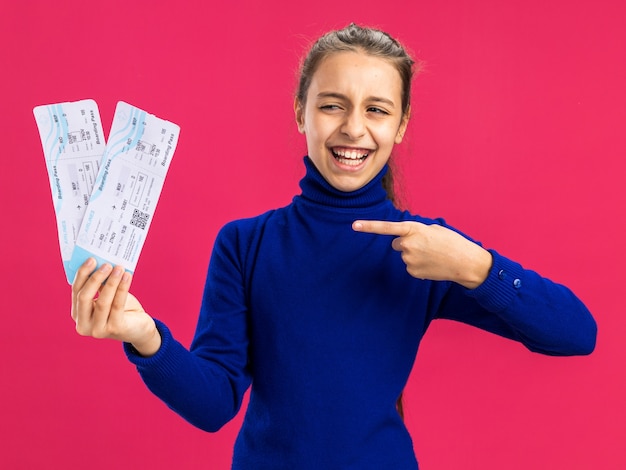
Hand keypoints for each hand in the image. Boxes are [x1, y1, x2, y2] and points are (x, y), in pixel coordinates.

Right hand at [71, 258, 160, 355]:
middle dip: (95, 278)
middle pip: (84, 297)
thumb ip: (100, 285)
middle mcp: (83, 325)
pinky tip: (127, 276)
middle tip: (106, 264)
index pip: (76, 291)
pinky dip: (123, 288)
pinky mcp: (115, 329)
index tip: (91, 259)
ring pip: (102, 302)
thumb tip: (100, 263)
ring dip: (111, 282)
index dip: (82, 275)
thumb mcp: (107, 296)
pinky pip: (117, 305)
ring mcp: (98, 330)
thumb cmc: (121, 309)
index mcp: (77, 314)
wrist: (138, 328)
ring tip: (119, 268)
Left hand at [352, 220, 491, 288]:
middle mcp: (408, 244)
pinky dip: (419, 265)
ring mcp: (409, 259)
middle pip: (396, 244)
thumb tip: (403, 241)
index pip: (386, 227)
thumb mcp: (433, 229)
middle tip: (425, 245)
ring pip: (404, 255)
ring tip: (432, 255)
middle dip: (407, 243)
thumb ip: (415, 231)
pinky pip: (410, 266)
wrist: (464, 262)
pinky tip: (432, 264)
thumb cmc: (451, 242)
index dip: (369, 226)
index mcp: (413, 229)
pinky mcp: (412, 272)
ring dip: (415, 254)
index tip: (353, 225)